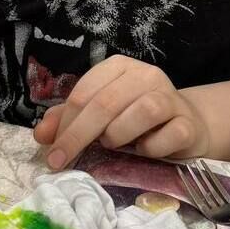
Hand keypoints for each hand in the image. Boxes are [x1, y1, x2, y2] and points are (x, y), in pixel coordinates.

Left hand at [33, 55, 210, 168]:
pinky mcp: (188, 123)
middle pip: (106, 103)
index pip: (84, 91)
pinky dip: (150, 149)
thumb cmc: (135, 120)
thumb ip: (69, 120)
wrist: (186, 126)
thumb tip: (41, 135)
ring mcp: (171, 98)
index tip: (52, 151)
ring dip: (119, 135)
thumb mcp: (100, 116)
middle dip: (79, 136)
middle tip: (62, 161)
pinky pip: (168, 136)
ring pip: (143, 112)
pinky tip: (144, 151)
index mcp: (119, 67)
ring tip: (113, 145)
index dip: (64, 123)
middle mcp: (147, 75)